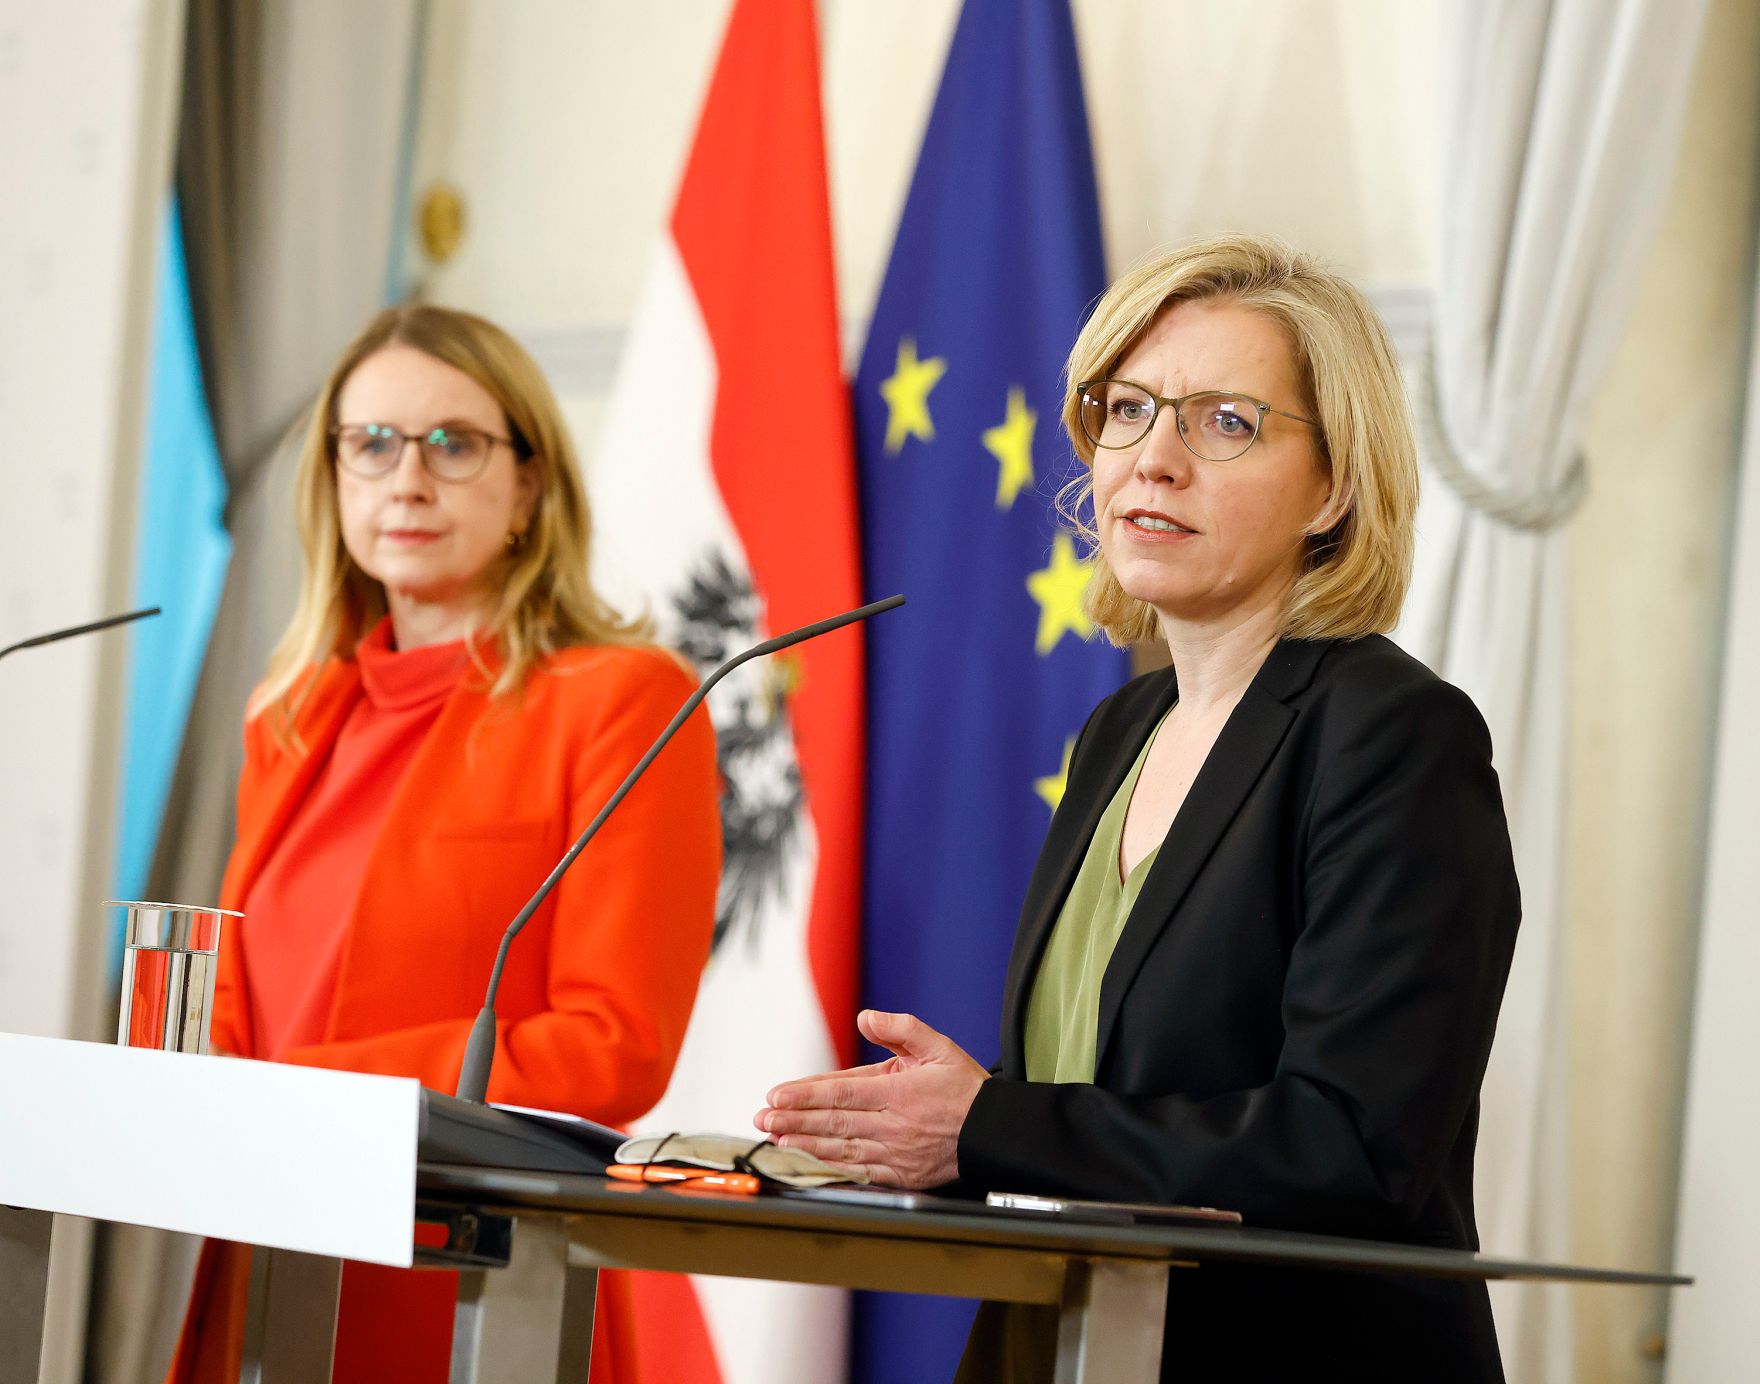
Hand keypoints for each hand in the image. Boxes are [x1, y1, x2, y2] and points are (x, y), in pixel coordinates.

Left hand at [754, 1010, 987, 1188]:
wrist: (996, 1134)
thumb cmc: (966, 1090)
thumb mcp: (939, 1047)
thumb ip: (901, 1029)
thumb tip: (865, 1018)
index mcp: (899, 1091)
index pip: (842, 1092)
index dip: (806, 1095)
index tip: (776, 1096)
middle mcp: (893, 1124)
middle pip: (834, 1122)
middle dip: (793, 1120)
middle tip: (762, 1119)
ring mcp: (895, 1153)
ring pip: (841, 1148)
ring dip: (804, 1144)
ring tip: (775, 1139)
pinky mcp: (900, 1174)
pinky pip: (859, 1171)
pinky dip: (831, 1168)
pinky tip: (810, 1162)